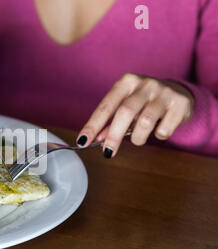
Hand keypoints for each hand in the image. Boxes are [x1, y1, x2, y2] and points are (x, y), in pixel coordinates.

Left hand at [77, 73, 194, 157]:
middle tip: (107, 152)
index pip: (106, 106)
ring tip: (138, 138)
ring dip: (138, 138)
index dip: (93, 125)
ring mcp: (164, 92)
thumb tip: (96, 139)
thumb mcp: (127, 106)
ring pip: (145, 121)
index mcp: (126, 82)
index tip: (83, 141)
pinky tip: (159, 129)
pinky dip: (159, 135)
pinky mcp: (180, 103)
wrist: (179, 91)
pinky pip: (164, 129)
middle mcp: (145, 84)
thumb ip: (112, 121)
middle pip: (125, 112)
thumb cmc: (145, 101)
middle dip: (114, 136)